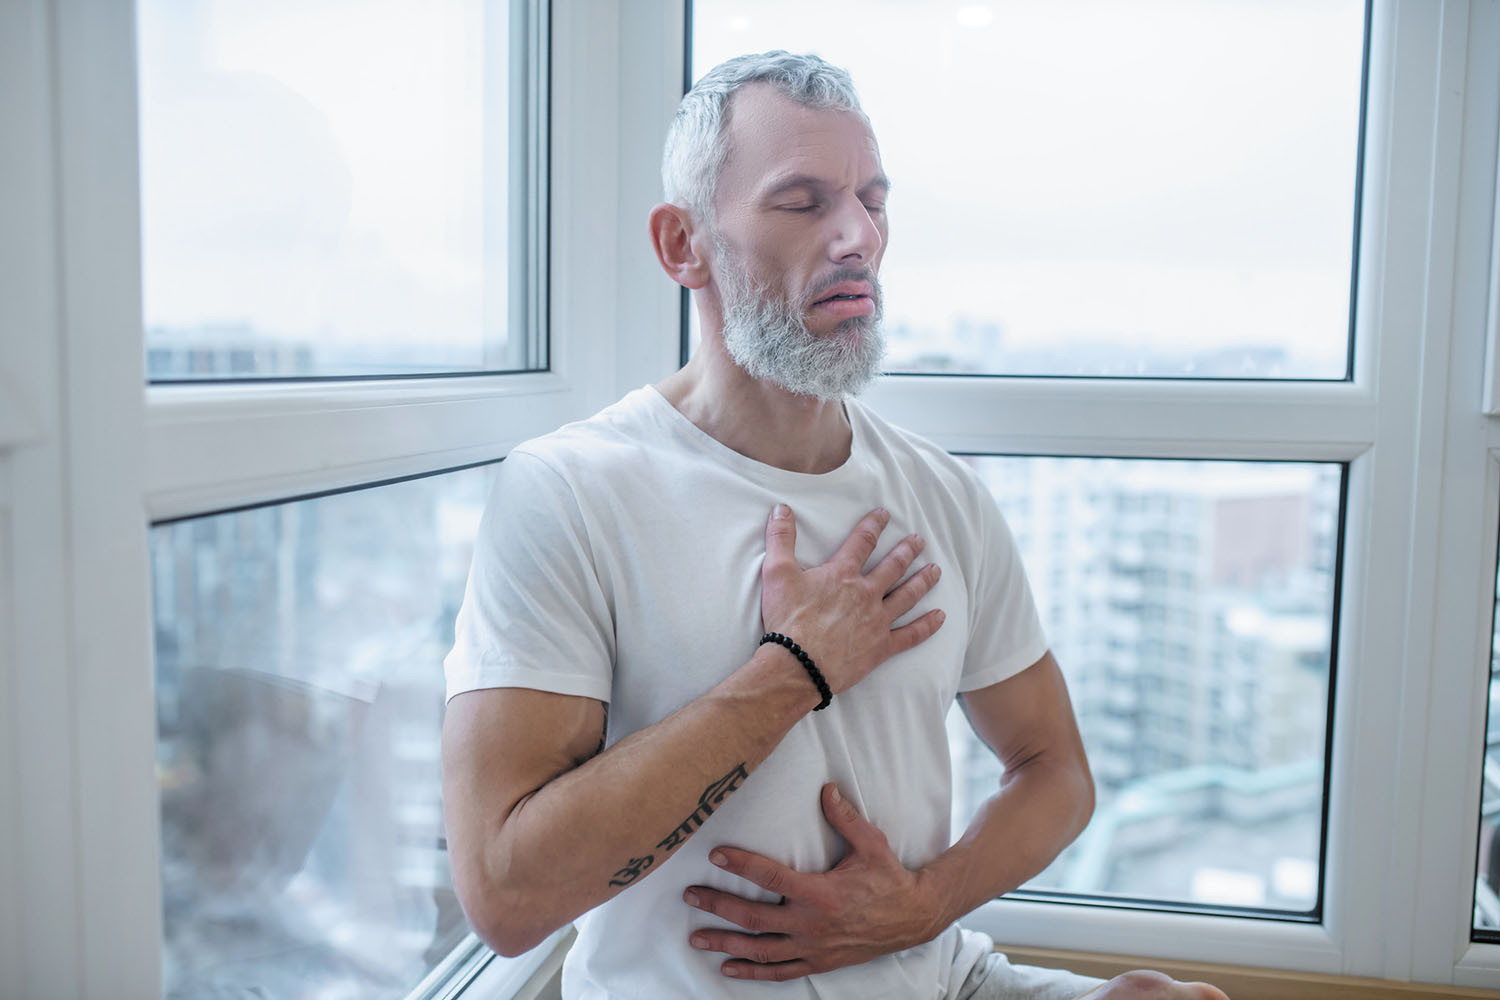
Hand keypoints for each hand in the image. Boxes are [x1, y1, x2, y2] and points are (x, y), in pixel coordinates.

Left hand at [682, 783, 941, 981]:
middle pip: (753, 917)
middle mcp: (811, 924)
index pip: (770, 877)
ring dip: (725, 943)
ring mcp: (813, 948)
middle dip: (718, 906)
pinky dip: (752, 971)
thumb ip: (845, 818)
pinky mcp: (818, 963)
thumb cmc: (890, 878)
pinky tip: (728, 968)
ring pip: (759, 949)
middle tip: (690, 896)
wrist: (914, 918)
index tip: (716, 856)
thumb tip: (826, 789)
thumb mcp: (872, 844)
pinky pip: (779, 971)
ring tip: (696, 937)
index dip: (740, 865)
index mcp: (821, 893)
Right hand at [761, 505, 943, 693]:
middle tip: (919, 540)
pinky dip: (927, 626)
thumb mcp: (776, 573)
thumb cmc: (787, 620)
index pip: (862, 541)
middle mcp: (865, 593)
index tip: (884, 514)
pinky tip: (941, 617)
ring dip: (923, 581)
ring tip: (935, 570)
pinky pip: (910, 635)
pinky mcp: (880, 647)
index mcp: (842, 574)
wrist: (797, 665)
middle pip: (893, 566)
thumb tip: (781, 509)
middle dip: (907, 550)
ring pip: (907, 596)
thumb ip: (780, 538)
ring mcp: (876, 620)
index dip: (874, 525)